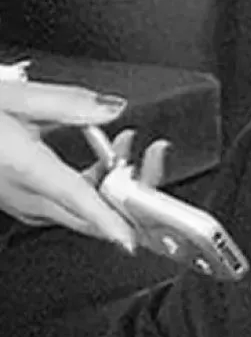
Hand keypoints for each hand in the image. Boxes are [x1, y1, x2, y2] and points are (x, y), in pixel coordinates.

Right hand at [0, 80, 169, 251]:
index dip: (107, 221)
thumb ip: (66, 103)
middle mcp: (17, 192)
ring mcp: (14, 200)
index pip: (76, 199)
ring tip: (124, 148)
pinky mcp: (13, 198)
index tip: (131, 240)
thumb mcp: (12, 96)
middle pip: (84, 214)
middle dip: (126, 194)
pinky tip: (97, 162)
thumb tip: (111, 108)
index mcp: (21, 165)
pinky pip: (60, 204)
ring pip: (74, 211)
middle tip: (151, 158)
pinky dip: (87, 188)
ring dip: (108, 187)